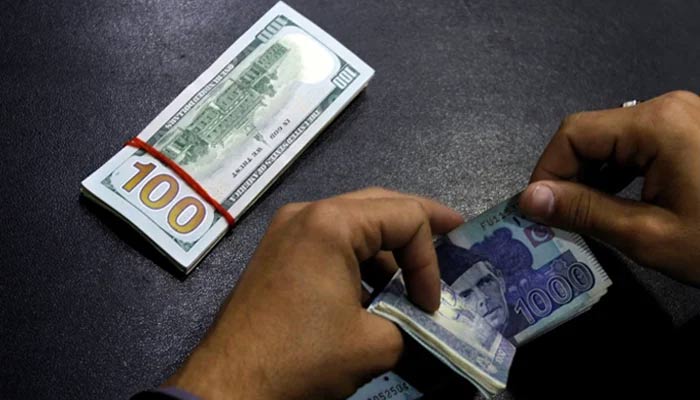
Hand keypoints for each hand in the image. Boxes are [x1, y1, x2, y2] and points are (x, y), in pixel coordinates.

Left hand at [166, 188, 462, 398]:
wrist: (230, 385)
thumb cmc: (302, 357)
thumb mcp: (375, 344)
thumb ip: (412, 324)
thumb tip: (424, 322)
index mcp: (332, 223)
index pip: (406, 217)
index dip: (430, 259)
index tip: (431, 305)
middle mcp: (307, 213)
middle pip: (380, 204)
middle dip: (419, 225)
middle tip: (454, 235)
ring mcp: (287, 230)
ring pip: (354, 222)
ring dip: (387, 247)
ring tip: (413, 277)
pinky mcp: (277, 252)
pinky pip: (330, 241)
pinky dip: (359, 258)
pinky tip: (373, 288)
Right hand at [518, 91, 699, 284]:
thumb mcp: (648, 235)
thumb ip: (584, 212)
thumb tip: (529, 200)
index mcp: (657, 123)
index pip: (574, 133)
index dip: (546, 172)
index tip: (536, 211)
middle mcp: (668, 108)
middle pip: (592, 134)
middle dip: (568, 176)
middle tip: (558, 219)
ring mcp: (683, 117)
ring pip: (612, 141)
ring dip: (591, 177)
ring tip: (584, 216)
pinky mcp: (690, 132)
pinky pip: (637, 146)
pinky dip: (617, 174)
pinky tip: (614, 204)